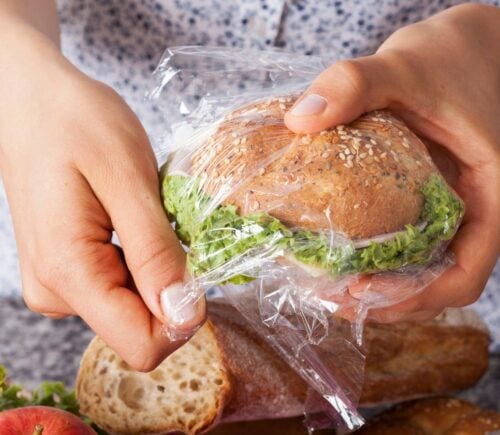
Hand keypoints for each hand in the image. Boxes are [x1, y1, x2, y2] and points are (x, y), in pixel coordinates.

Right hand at [0, 21, 204, 370]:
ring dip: (155, 268)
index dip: (182, 317)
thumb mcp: (128, 180)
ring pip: (133, 308)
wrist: (32, 102)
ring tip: (142, 216)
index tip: (194, 268)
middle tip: (164, 226)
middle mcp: (57, 292)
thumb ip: (155, 254)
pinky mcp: (68, 272)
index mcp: (69, 273)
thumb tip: (185, 316)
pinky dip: (141, 261)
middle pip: (139, 328)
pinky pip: (120, 287)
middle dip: (169, 285)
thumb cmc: (77, 125)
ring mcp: (59, 285)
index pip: (141, 345)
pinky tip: (130, 221)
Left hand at [285, 4, 499, 321]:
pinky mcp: (424, 198)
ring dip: (378, 286)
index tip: (363, 293)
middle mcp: (472, 211)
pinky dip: (375, 257)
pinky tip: (335, 251)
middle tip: (332, 297)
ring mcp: (448, 207)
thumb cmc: (447, 58)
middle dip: (387, 300)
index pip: (467, 272)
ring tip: (327, 287)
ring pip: (421, 266)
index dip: (419, 297)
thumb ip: (356, 84)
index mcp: (490, 194)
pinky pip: (405, 240)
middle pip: (437, 281)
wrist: (460, 47)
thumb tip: (300, 119)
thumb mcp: (405, 66)